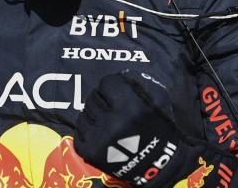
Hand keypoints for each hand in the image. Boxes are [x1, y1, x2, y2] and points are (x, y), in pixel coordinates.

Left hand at [75, 70, 236, 186]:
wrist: (158, 164)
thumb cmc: (158, 128)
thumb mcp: (158, 99)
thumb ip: (139, 81)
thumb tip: (120, 72)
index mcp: (131, 107)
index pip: (107, 82)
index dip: (114, 87)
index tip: (120, 94)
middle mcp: (113, 122)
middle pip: (94, 97)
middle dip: (103, 100)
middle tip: (114, 109)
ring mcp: (99, 138)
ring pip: (85, 112)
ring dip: (95, 114)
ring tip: (109, 122)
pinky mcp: (90, 151)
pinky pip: (79, 130)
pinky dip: (88, 130)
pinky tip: (101, 133)